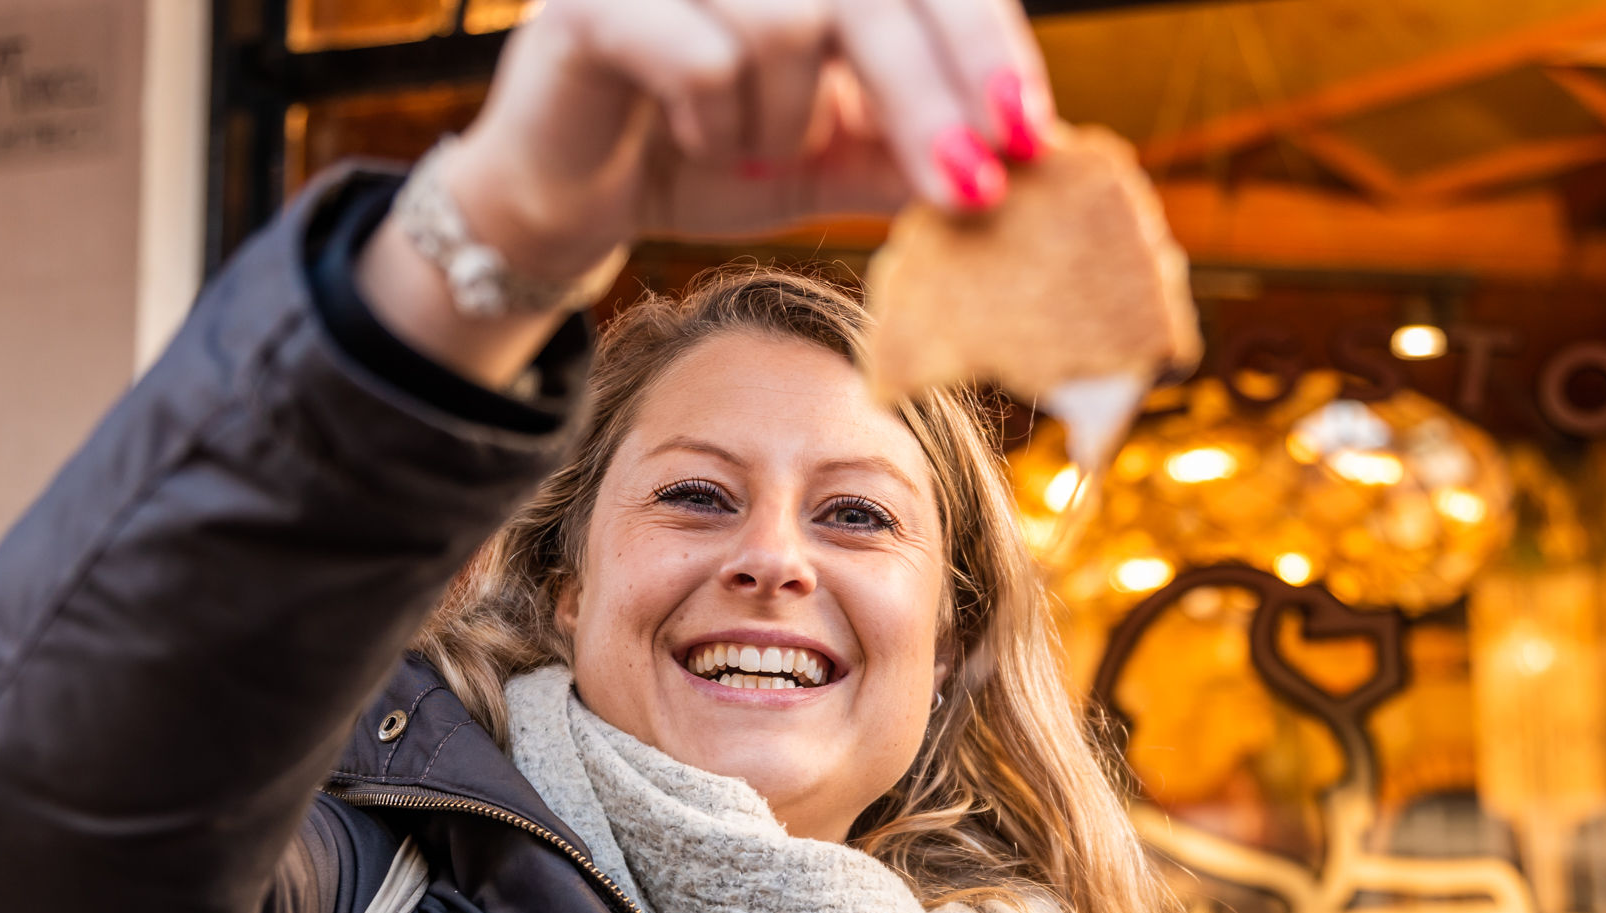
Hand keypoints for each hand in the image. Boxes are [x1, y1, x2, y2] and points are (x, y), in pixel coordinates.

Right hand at [359, 0, 1054, 384]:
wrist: (577, 200)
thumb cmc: (705, 158)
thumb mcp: (830, 161)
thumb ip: (908, 148)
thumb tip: (1017, 159)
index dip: (982, 43)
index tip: (1028, 134)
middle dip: (930, 97)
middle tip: (972, 192)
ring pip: (786, 21)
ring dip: (786, 120)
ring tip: (753, 152)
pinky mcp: (594, 2)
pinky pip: (703, 54)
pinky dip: (715, 119)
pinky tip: (686, 136)